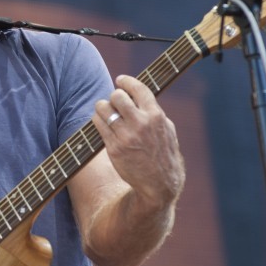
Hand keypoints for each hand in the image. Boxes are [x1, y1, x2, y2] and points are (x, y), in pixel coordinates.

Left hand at [92, 75, 184, 207]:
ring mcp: (126, 136)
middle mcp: (140, 124)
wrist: (159, 185)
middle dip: (113, 97)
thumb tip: (139, 96)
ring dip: (102, 107)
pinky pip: (98, 125)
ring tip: (106, 112)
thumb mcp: (167, 131)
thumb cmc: (164, 155)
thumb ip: (155, 112)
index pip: (138, 89)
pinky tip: (102, 124)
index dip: (126, 81)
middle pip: (117, 96)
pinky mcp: (114, 148)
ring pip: (103, 108)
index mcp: (156, 116)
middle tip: (114, 103)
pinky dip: (98, 121)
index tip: (120, 80)